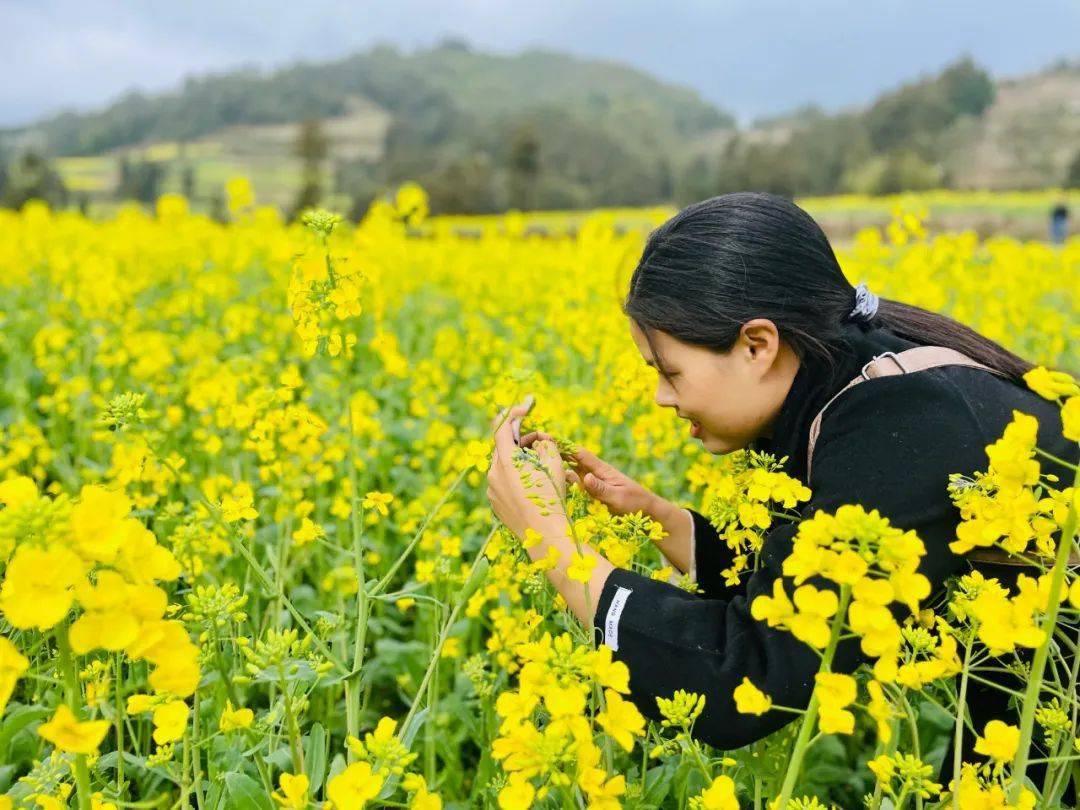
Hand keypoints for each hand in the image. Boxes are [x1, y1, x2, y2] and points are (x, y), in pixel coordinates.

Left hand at [486, 403, 568, 542]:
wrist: (544, 535)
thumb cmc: (551, 496)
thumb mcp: (554, 462)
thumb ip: (545, 444)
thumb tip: (539, 441)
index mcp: (505, 460)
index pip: (502, 426)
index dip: (513, 413)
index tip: (525, 406)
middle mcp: (493, 473)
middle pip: (504, 447)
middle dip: (522, 442)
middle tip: (541, 444)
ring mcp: (492, 490)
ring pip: (504, 466)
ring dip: (519, 462)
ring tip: (541, 470)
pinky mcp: (495, 504)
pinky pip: (504, 483)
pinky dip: (516, 478)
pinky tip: (534, 488)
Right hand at [519, 432, 656, 516]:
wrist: (647, 512)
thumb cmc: (635, 503)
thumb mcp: (619, 497)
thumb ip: (602, 489)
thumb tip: (585, 477)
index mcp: (599, 469)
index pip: (577, 452)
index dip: (560, 443)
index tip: (542, 436)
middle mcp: (591, 473)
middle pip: (567, 458)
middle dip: (549, 451)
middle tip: (527, 446)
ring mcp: (589, 483)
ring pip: (565, 471)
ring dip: (550, 466)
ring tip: (530, 463)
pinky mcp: (588, 494)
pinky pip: (569, 486)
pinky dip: (557, 482)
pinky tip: (544, 483)